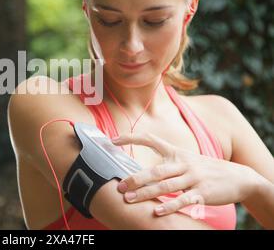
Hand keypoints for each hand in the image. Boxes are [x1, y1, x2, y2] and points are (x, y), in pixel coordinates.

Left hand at [111, 133, 261, 215]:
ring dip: (145, 193)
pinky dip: (170, 206)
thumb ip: (167, 161)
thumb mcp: (187, 159)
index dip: (131, 138)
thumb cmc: (206, 169)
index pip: (151, 140)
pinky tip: (157, 212)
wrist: (239, 177)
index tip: (113, 140)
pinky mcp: (203, 192)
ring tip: (129, 199)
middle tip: (119, 185)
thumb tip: (144, 170)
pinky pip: (184, 200)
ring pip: (165, 186)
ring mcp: (193, 178)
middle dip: (135, 178)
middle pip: (155, 170)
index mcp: (177, 152)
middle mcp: (183, 163)